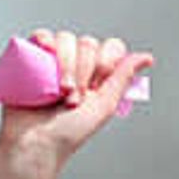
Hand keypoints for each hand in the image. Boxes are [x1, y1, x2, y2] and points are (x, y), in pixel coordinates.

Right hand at [0, 32, 153, 175]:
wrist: (35, 142)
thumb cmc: (68, 132)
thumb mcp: (104, 106)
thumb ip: (123, 78)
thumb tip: (147, 58)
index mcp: (96, 74)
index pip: (109, 48)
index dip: (105, 63)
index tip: (96, 87)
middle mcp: (77, 64)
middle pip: (88, 43)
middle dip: (83, 72)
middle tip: (74, 99)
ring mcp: (54, 59)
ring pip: (66, 39)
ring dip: (65, 65)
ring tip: (59, 93)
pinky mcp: (31, 57)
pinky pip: (42, 35)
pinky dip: (45, 40)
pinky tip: (45, 54)